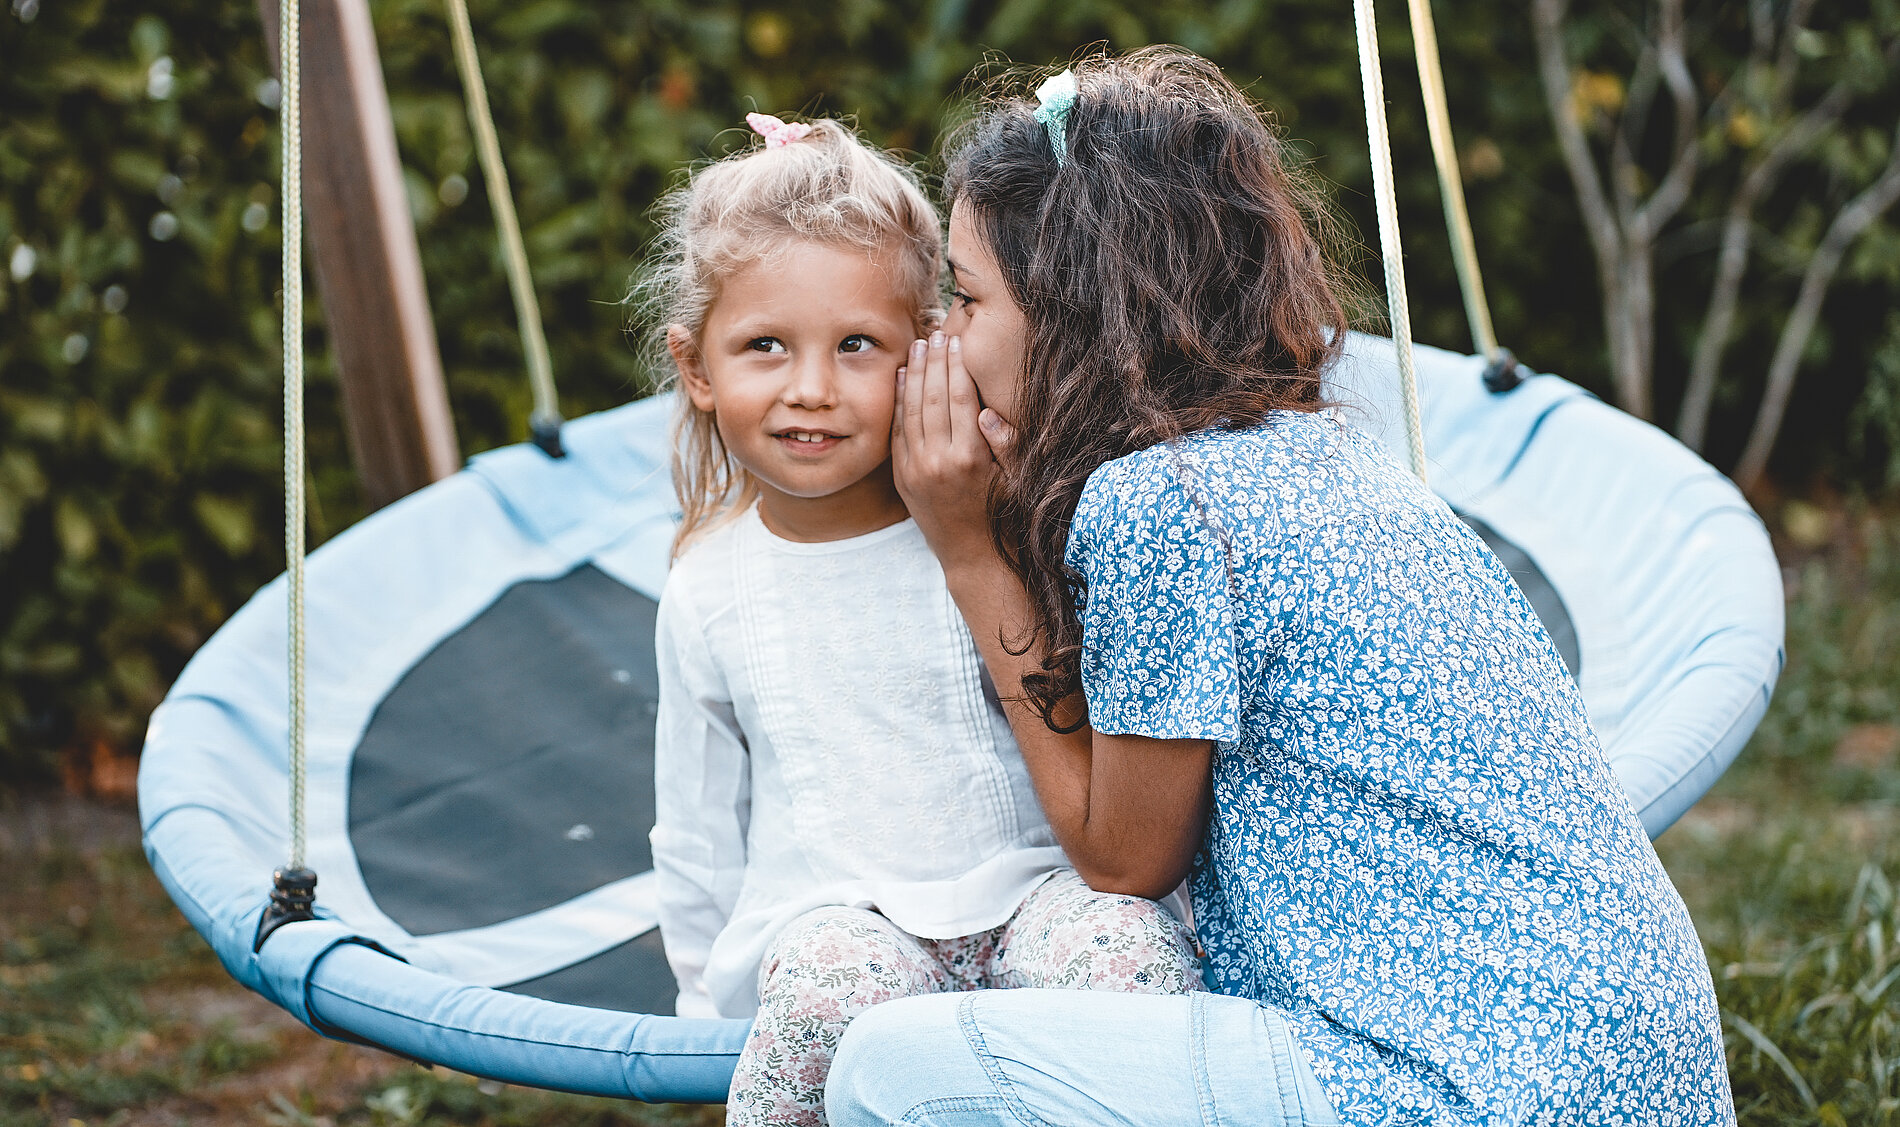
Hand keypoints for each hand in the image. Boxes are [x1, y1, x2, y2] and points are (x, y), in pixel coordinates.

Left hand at [892, 332, 1013, 564]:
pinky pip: (898, 431)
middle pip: (934, 397)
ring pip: (912, 410)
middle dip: (934, 361)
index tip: (957, 340)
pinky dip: (899, 401)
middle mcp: (940, 461)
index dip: (958, 365)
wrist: (973, 556)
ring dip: (914, 374)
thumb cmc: (1003, 516)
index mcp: (971, 458)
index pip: (962, 398)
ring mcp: (917, 469)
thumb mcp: (1018, 481)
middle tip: (935, 332)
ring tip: (918, 346)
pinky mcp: (903, 477)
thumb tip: (989, 412)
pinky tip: (903, 378)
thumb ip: (1007, 444)